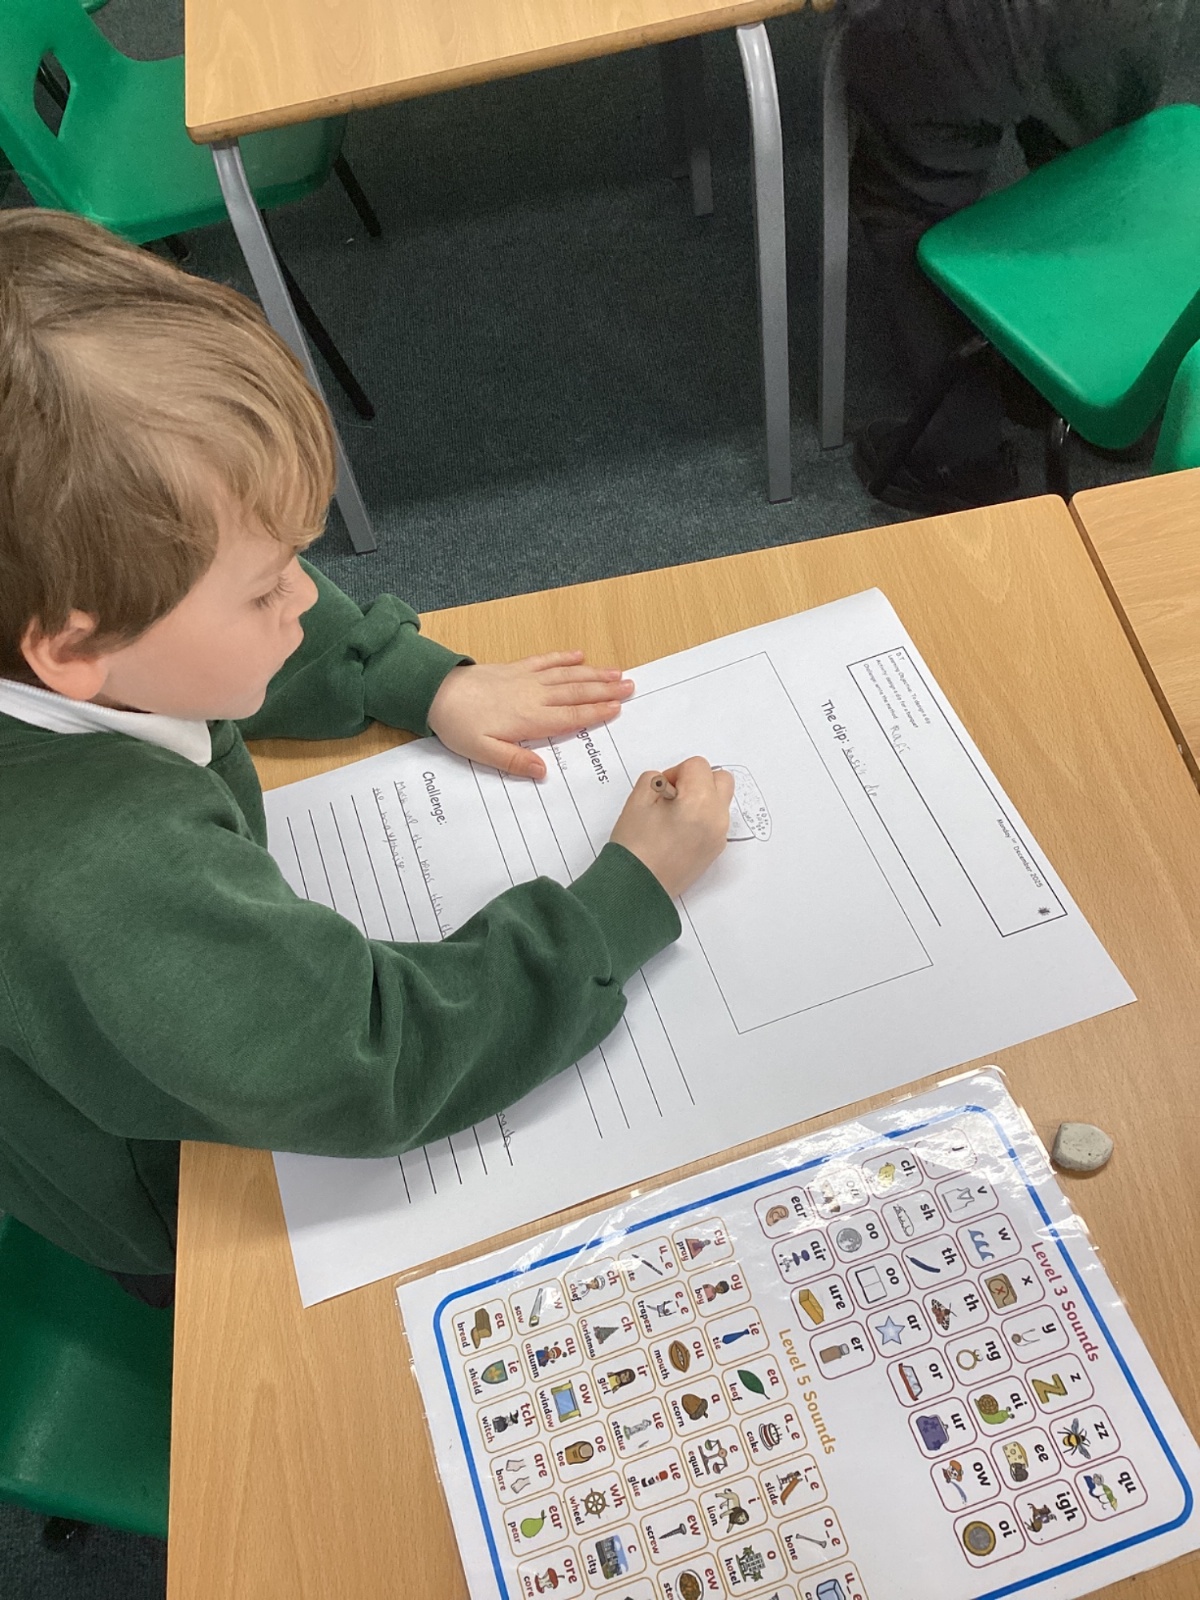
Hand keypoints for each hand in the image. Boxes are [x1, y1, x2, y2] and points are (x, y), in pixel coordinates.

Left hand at [427, 652, 633, 778]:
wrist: (436, 692)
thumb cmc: (458, 725)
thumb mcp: (483, 752)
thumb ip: (515, 760)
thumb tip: (542, 771)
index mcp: (529, 719)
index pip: (570, 716)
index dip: (596, 712)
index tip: (618, 707)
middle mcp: (533, 696)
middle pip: (577, 692)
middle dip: (606, 689)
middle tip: (631, 686)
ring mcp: (526, 679)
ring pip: (567, 675)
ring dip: (594, 673)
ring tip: (617, 672)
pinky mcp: (515, 668)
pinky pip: (545, 661)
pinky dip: (564, 658)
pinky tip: (579, 654)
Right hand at [610, 758, 734, 897]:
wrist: (638, 888)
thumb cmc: (635, 850)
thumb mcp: (637, 801)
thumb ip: (654, 780)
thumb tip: (667, 782)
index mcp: (699, 802)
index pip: (698, 766)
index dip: (676, 771)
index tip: (663, 788)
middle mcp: (716, 818)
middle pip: (720, 779)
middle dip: (698, 780)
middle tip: (674, 794)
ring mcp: (718, 836)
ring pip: (720, 800)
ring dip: (702, 798)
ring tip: (675, 814)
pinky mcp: (715, 849)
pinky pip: (716, 821)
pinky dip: (703, 817)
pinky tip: (679, 829)